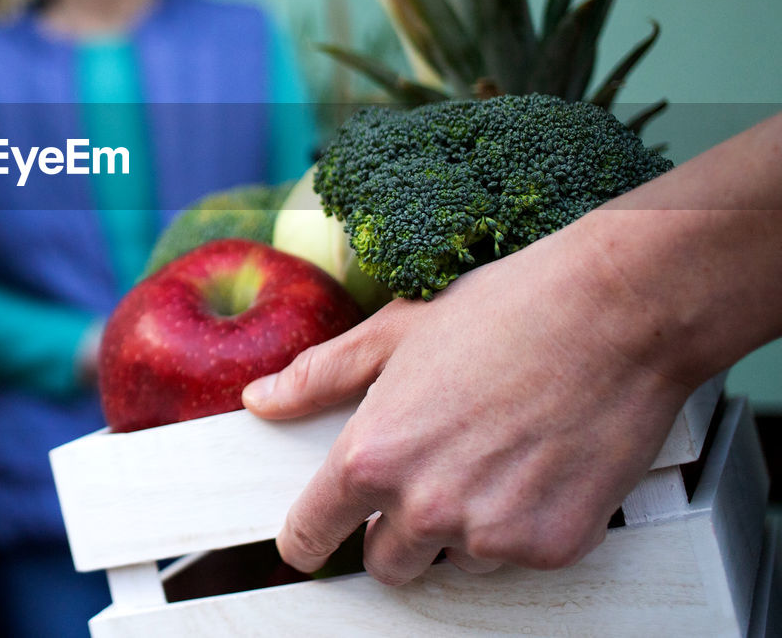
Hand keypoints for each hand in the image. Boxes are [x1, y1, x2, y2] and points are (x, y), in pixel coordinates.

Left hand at [242, 221, 694, 584]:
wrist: (614, 314)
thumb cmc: (507, 313)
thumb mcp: (393, 332)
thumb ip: (319, 376)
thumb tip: (263, 397)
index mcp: (373, 456)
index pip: (312, 534)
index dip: (307, 538)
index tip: (311, 539)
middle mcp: (425, 506)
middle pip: (386, 564)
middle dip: (396, 531)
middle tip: (430, 472)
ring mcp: (490, 533)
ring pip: (455, 559)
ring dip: (463, 525)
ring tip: (494, 451)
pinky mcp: (551, 547)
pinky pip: (517, 556)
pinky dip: (522, 523)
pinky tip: (536, 463)